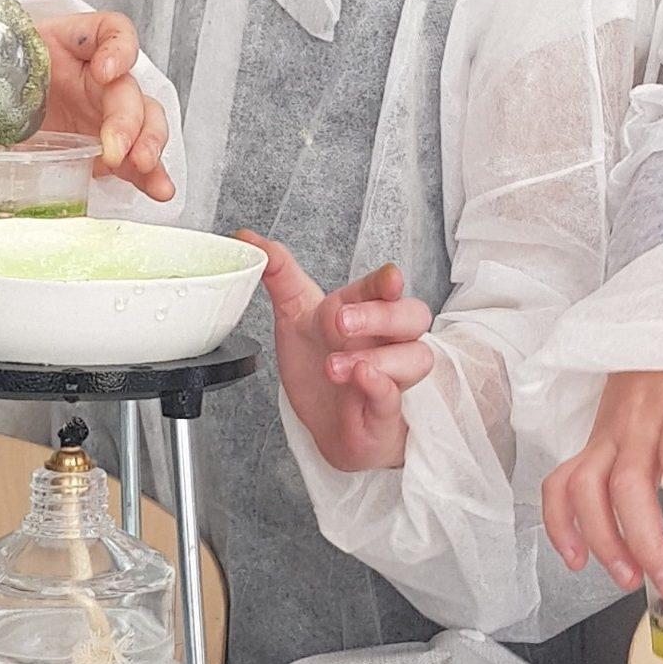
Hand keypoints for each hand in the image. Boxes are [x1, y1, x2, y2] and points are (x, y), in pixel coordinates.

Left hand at [0, 6, 175, 203]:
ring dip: (146, 143)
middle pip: (127, 86)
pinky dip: (151, 174)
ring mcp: (103, 112)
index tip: (108, 68)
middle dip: (127, 117)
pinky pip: (138, 157)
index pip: (107, 30)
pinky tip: (158, 191)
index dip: (116, 45)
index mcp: (63, 47)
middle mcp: (91, 77)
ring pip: (144, 118)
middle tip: (114, 149)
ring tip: (139, 170)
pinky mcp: (109, 147)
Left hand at [248, 240, 433, 475]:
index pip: (385, 290)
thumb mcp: (293, 316)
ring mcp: (390, 375)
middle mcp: (385, 340)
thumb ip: (277, 275)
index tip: (389, 278)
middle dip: (382, 314)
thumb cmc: (319, 367)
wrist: (325, 426)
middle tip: (341, 321)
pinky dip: (380, 385)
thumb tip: (247, 237)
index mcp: (363, 312)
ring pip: (415, 355)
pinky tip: (361, 378)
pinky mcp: (385, 410)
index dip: (387, 282)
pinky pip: (394, 396)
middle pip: (411, 316)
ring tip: (334, 366)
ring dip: (377, 357)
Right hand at [541, 364, 662, 596]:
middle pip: (628, 483)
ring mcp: (609, 434)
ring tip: (628, 577)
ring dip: (602, 539)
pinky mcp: (590, 444)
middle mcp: (642, 422)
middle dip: (644, 540)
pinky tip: (578, 557)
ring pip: (587, 487)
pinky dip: (559, 523)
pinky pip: (560, 483)